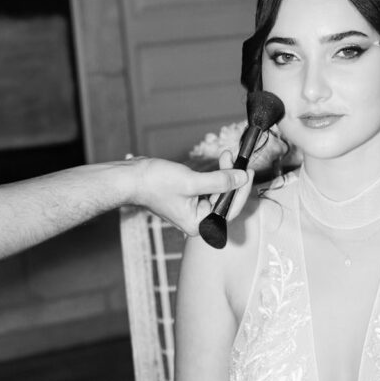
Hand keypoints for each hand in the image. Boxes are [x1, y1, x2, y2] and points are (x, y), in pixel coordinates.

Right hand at [127, 155, 250, 233]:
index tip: (248, 172)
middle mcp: (197, 220)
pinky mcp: (190, 198)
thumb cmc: (155, 184)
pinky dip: (215, 175)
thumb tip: (241, 178)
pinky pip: (210, 188)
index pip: (230, 210)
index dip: (242, 191)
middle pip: (225, 201)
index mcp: (198, 224)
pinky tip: (219, 163)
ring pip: (219, 192)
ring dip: (224, 174)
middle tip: (236, 160)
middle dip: (232, 179)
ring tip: (226, 156)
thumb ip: (220, 181)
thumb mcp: (192, 181)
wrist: (132, 178)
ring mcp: (193, 210)